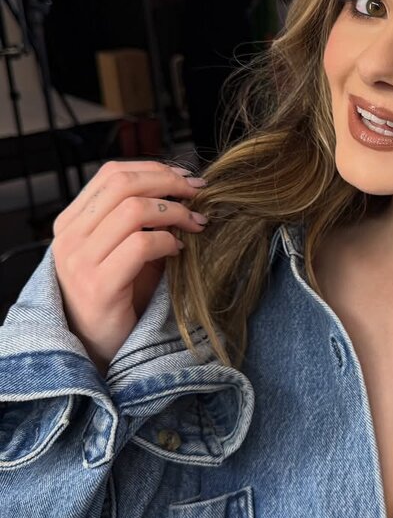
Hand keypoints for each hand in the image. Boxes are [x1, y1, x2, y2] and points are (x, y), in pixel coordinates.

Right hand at [51, 161, 208, 375]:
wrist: (98, 348)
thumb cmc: (120, 296)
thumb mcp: (125, 249)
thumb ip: (143, 219)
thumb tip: (185, 187)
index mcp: (71, 222)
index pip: (111, 174)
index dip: (154, 169)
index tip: (186, 178)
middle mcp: (69, 238)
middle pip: (122, 184)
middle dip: (168, 183)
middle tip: (198, 194)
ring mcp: (80, 262)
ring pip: (134, 210)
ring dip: (175, 212)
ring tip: (195, 225)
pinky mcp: (99, 286)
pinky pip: (141, 246)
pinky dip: (168, 242)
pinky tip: (180, 252)